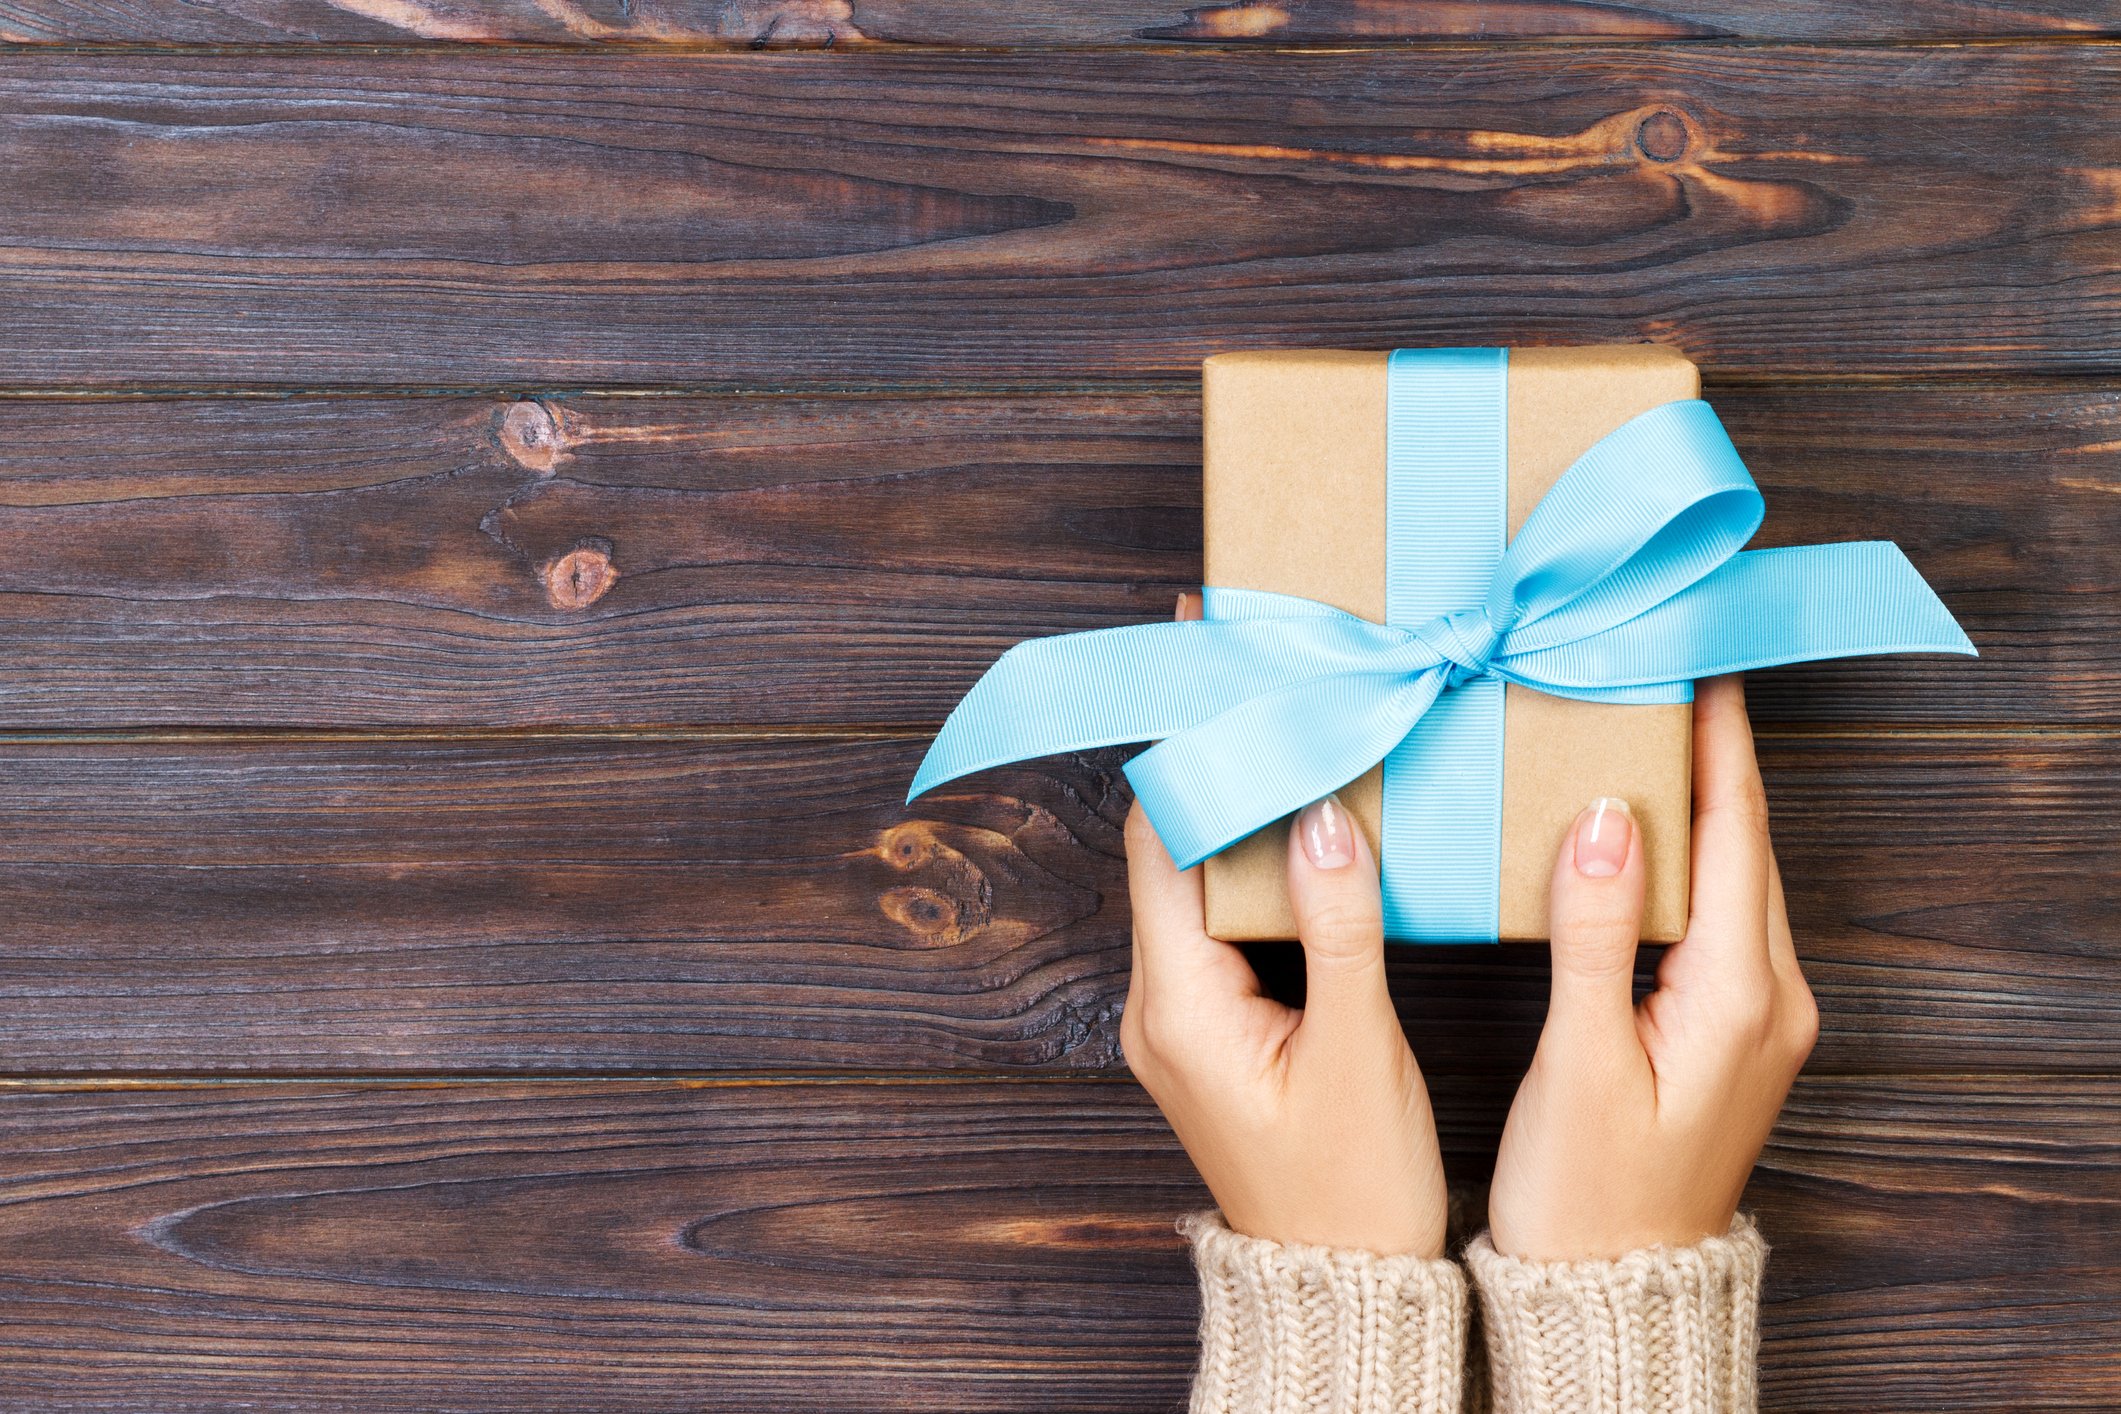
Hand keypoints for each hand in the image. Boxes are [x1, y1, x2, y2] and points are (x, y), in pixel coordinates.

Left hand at [1118, 593, 1448, 1257]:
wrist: (1336, 1288)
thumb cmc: (1351, 1189)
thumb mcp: (1356, 1049)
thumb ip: (1340, 925)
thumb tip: (1327, 810)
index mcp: (1177, 1002)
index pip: (1163, 837)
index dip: (1189, 741)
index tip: (1214, 658)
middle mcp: (1158, 1003)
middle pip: (1174, 846)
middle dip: (1218, 757)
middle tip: (1264, 669)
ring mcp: (1181, 1018)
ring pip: (1200, 880)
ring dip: (1244, 807)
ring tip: (1294, 723)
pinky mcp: (1213, 1030)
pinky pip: (1223, 920)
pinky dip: (1259, 864)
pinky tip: (1313, 826)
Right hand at [1487, 674, 1818, 1259]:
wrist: (1619, 1289)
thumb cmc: (1588, 1191)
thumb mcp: (1580, 1060)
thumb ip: (1594, 933)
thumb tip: (1602, 816)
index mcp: (1739, 996)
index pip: (1732, 832)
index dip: (1716, 741)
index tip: (1694, 660)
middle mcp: (1770, 998)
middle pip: (1743, 843)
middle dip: (1709, 753)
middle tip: (1661, 671)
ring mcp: (1759, 1019)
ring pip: (1732, 877)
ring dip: (1697, 801)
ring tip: (1650, 728)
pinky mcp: (1732, 1035)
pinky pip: (1718, 916)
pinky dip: (1685, 856)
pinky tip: (1641, 833)